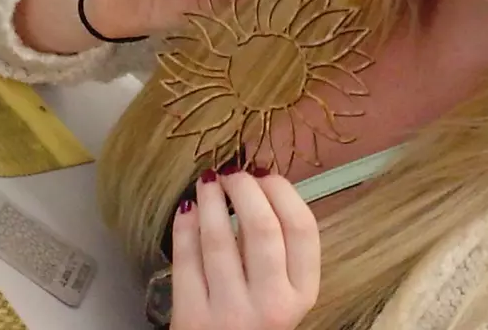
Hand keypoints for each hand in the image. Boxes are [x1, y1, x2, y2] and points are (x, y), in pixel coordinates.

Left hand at [171, 168, 320, 329]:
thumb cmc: (255, 319)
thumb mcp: (282, 292)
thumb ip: (280, 249)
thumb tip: (260, 182)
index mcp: (302, 294)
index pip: (302, 229)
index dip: (283, 192)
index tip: (266, 174)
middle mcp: (272, 305)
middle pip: (262, 229)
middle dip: (245, 189)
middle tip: (232, 172)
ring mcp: (230, 312)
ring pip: (219, 240)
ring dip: (212, 200)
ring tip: (207, 182)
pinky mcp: (192, 316)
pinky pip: (185, 259)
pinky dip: (185, 226)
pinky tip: (187, 209)